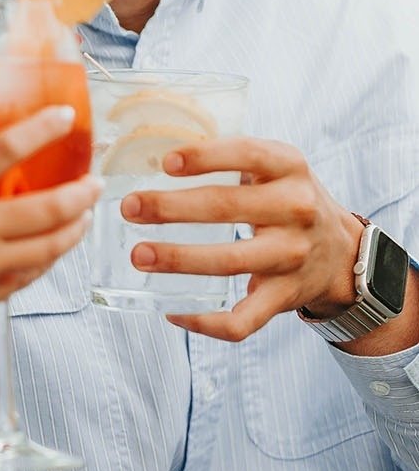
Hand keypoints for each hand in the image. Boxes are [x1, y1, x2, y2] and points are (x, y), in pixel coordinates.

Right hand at [0, 106, 100, 361]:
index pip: (3, 151)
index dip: (41, 129)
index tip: (64, 116)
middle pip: (47, 206)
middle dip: (81, 191)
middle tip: (94, 180)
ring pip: (50, 246)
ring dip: (75, 227)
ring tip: (85, 214)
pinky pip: (30, 275)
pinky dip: (49, 258)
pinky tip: (54, 247)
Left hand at [120, 136, 363, 340]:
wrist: (342, 253)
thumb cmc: (288, 198)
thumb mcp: (275, 164)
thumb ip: (230, 155)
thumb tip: (155, 147)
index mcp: (289, 167)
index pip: (248, 154)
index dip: (206, 157)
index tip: (166, 162)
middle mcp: (296, 210)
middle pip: (226, 207)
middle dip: (171, 208)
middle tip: (129, 207)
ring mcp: (291, 257)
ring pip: (229, 262)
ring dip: (179, 259)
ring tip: (139, 254)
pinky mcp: (284, 297)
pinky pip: (243, 320)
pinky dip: (206, 324)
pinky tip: (173, 314)